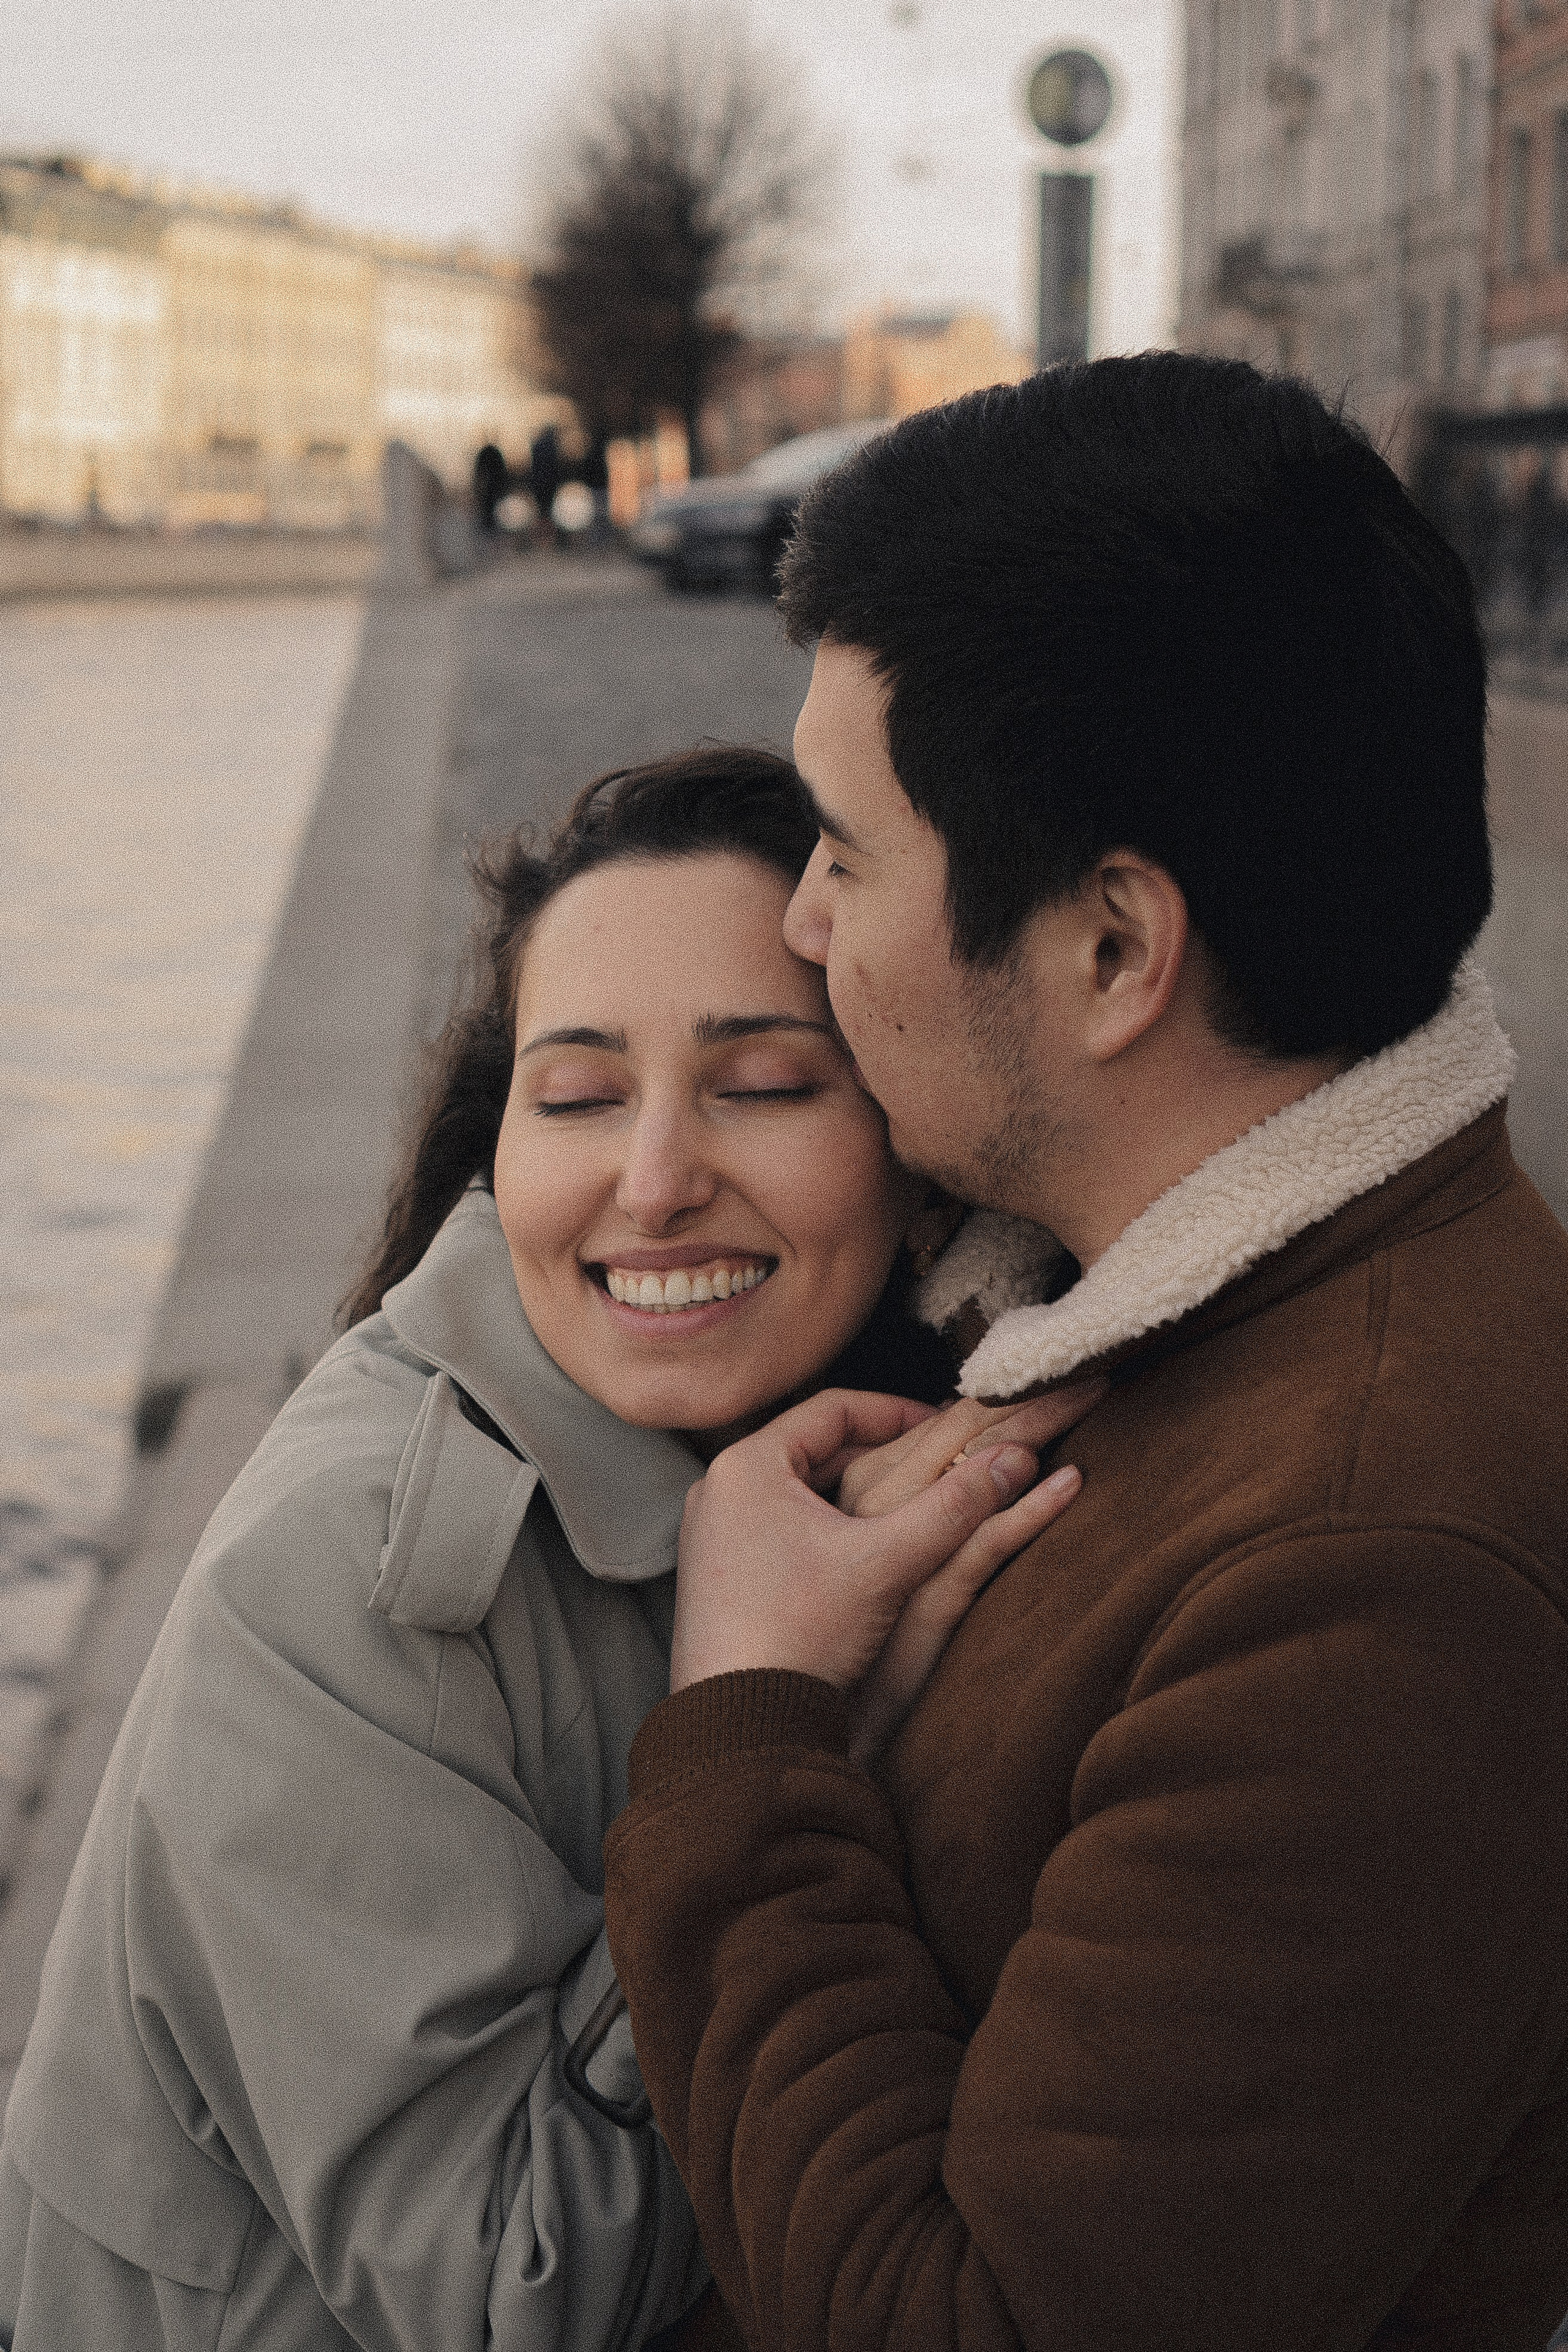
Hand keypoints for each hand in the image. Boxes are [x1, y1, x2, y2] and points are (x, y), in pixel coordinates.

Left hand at [669, 1387, 1094, 1700]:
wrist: (741, 1730)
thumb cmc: (802, 1636)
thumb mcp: (888, 1563)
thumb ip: (955, 1506)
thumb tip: (1018, 1457)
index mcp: (746, 1466)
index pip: (833, 1409)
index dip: (898, 1412)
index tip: (947, 1425)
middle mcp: (717, 1491)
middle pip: (814, 1449)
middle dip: (880, 1454)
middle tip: (935, 1466)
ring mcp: (711, 1537)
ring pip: (800, 1493)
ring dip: (854, 1495)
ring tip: (908, 1511)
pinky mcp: (716, 1578)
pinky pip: (781, 1530)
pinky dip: (827, 1532)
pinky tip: (866, 1560)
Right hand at [839, 1385, 1104, 1758]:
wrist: (807, 1716)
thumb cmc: (858, 1639)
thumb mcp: (888, 1562)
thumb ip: (925, 1509)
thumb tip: (985, 1461)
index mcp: (859, 1490)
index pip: (938, 1424)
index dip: (996, 1395)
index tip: (1048, 1376)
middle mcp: (873, 1508)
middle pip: (961, 1434)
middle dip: (1028, 1396)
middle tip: (1088, 1372)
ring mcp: (898, 1553)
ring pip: (974, 1471)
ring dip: (1035, 1428)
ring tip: (1090, 1396)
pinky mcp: (926, 1602)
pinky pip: (985, 1543)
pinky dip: (1031, 1510)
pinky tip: (1071, 1483)